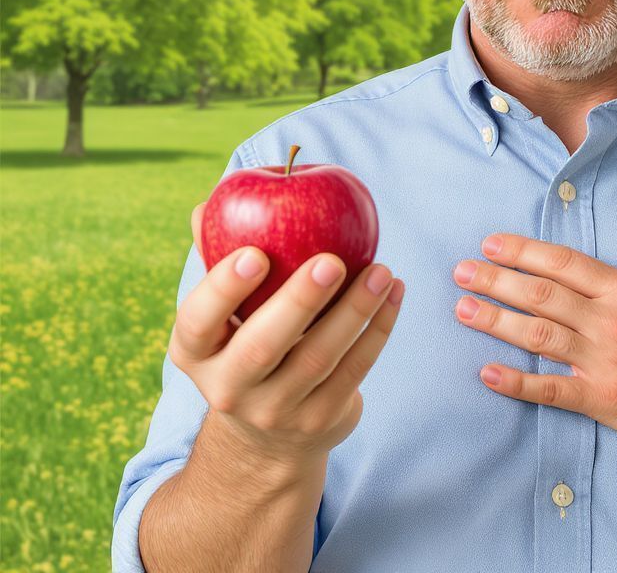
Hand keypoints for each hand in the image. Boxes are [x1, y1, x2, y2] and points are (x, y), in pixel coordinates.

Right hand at [169, 201, 404, 465]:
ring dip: (355, 310)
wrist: (268, 437)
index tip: (256, 253)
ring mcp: (276, 411)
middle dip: (299, 301)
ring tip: (381, 270)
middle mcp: (229, 388)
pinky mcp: (321, 419)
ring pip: (319, 358)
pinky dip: (378, 328)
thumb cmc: (246, 341)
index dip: (223, 289)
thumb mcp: (222, 315)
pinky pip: (355, 370)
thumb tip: (206, 206)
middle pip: (262, 347)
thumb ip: (217, 260)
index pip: (197, 322)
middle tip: (332, 260)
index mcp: (195, 353)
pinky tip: (394, 292)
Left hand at [451, 188, 616, 461]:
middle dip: (496, 279)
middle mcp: (609, 323)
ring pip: (537, 336)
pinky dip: (518, 383)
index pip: (564, 263)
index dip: (523, 251)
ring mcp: (603, 363)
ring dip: (495, 321)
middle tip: (461, 271)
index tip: (492, 243)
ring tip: (463, 309)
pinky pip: (552, 391)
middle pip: (540, 294)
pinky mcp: (604, 402)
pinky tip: (488, 374)